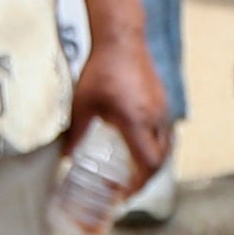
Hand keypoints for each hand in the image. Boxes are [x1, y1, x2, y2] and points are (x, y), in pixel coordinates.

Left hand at [66, 31, 170, 187]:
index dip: (138, 183)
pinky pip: (164, 131)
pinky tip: (138, 144)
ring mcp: (162, 108)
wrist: (122, 40)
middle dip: (147, 178)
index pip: (148, 163)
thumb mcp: (83, 104)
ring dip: (153, 162)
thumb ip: (77, 132)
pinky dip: (155, 146)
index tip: (123, 194)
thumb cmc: (102, 70)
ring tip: (134, 170)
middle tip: (128, 188)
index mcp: (137, 122)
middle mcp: (156, 118)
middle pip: (162, 159)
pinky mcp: (162, 100)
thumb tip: (67, 156)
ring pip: (166, 145)